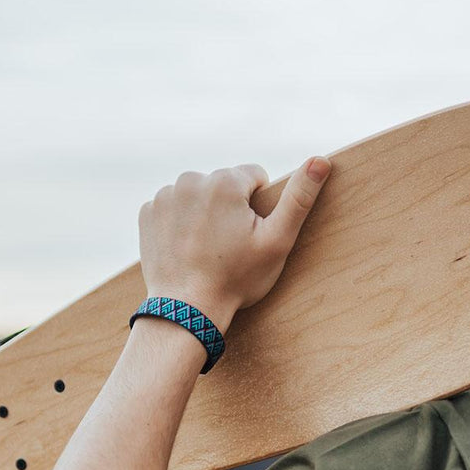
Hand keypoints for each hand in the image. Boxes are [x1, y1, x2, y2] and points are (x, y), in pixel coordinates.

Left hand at [138, 157, 330, 330]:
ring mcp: (165, 195)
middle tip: (229, 245)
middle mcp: (191, 179)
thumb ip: (299, 198)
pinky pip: (173, 207)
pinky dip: (180, 221)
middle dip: (229, 207)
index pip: (254, 176)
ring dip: (204, 212)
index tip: (250, 234)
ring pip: (197, 193)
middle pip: (223, 184)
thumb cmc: (237, 278)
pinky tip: (186, 247)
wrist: (187, 309)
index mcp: (225, 181)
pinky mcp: (148, 212)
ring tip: (207, 247)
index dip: (258, 207)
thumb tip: (321, 160)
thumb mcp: (277, 241)